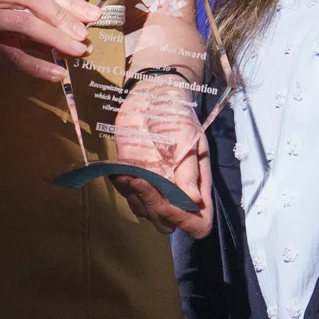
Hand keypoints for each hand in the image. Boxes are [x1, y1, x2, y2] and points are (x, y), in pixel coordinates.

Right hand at [0, 0, 101, 98]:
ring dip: (55, 39)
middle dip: (63, 17)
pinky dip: (36, 65)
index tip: (93, 16)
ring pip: (22, 23)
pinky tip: (55, 74)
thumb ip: (36, 18)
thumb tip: (82, 23)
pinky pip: (9, 54)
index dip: (66, 2)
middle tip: (85, 36)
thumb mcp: (4, 20)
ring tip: (78, 52)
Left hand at [112, 105, 213, 239]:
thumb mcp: (188, 138)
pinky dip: (122, 189)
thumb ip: (188, 169)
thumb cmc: (177, 114)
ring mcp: (154, 186)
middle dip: (154, 208)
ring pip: (144, 212)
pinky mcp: (133, 176)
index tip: (169, 205)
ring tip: (130, 175)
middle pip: (166, 223)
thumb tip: (194, 201)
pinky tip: (119, 173)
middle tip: (142, 182)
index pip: (199, 221)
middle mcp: (175, 191)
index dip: (186, 221)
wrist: (153, 96)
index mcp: (196, 184)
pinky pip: (127, 195)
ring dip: (136, 198)